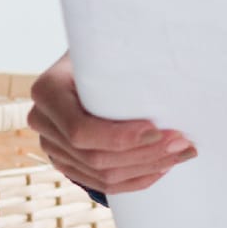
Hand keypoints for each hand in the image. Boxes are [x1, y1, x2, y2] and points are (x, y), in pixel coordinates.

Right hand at [28, 52, 194, 193]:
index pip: (81, 129)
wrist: (89, 60)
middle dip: (144, 153)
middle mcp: (43, 120)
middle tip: (183, 143)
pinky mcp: (67, 160)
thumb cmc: (106, 48)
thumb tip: (171, 58)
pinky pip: (100, 181)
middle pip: (94, 156)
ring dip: (146, 167)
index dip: (121, 137)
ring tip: (182, 153)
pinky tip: (163, 168)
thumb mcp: (109, 46)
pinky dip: (135, 178)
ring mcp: (52, 144)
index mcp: (48, 90)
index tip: (158, 130)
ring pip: (100, 173)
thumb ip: (126, 55)